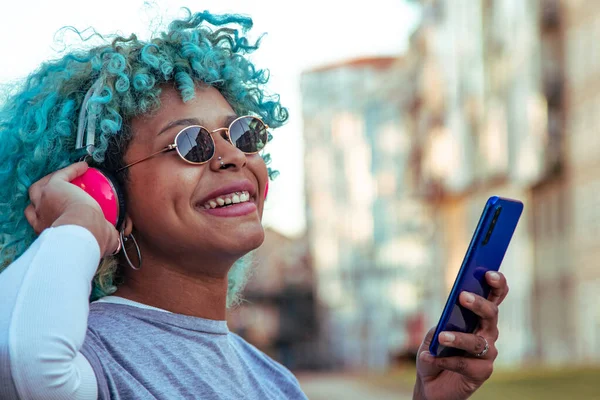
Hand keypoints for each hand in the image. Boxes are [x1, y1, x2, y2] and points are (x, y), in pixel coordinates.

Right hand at [24, 162, 119, 256]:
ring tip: (63, 176)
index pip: (42, 223)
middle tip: (54, 194)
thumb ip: (107, 239)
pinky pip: (61, 175)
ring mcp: (43, 202)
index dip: (47, 216)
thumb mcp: (98, 240)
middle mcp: (40, 218)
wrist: (84, 230)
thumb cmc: (90, 239)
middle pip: (33, 205)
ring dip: (49, 181)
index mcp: (48, 232)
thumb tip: (117, 239)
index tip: (60, 211)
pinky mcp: (53, 187)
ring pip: (38, 188)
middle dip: (39, 200)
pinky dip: (72, 170)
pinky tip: (83, 167)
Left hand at [413, 271, 508, 399]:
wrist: (431, 383)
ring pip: (478, 341)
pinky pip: (466, 364)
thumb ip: (445, 321)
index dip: (497, 284)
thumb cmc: (435, 351)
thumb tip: (450, 315)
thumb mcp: (435, 331)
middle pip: (491, 314)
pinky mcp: (482, 372)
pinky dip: (446, 360)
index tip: (488, 273)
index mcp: (479, 318)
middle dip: (479, 304)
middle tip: (462, 296)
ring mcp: (487, 353)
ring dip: (458, 338)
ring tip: (441, 337)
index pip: (495, 297)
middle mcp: (488, 333)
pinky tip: (432, 358)